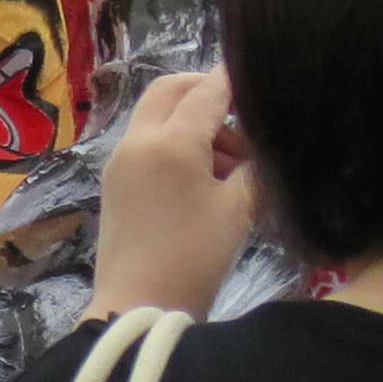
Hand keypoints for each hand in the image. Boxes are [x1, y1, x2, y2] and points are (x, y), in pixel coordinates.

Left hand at [86, 70, 259, 319]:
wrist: (139, 306)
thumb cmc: (196, 258)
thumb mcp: (239, 209)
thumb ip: (257, 165)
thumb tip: (268, 139)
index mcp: (170, 142)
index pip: (207, 91)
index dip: (235, 80)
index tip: (260, 75)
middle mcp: (137, 141)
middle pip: (171, 91)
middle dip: (207, 93)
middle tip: (243, 117)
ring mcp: (120, 161)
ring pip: (157, 116)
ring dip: (193, 122)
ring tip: (235, 163)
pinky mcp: (114, 181)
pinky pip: (146, 142)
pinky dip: (175, 143)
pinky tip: (207, 177)